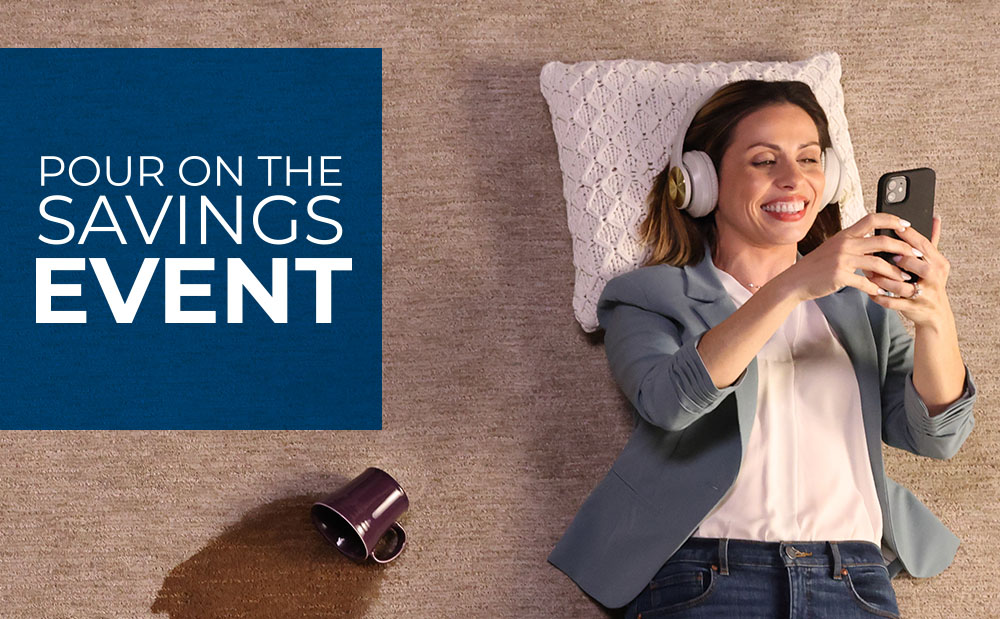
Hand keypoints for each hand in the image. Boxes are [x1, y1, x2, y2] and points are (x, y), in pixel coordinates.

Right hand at [781, 212, 916, 302]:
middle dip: (904, 249)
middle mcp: (845, 244)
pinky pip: (865, 282)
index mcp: (845, 235)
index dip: (892, 219)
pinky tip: (882, 291)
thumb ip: (853, 244)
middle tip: (916, 255)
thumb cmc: (816, 267)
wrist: (795, 281)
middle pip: (882, 241)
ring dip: (895, 273)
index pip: (872, 218)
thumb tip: (875, 244)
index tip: (907, 225)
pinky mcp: (840, 276)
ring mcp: (842, 260)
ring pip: (878, 263)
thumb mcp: (833, 249)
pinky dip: (876, 288)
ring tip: (904, 279)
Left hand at [864, 216, 950, 327]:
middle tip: (881, 253)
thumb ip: (931, 240)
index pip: (925, 246)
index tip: (894, 227)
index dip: (909, 236)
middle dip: (901, 260)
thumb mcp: (934, 262)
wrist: (935, 314)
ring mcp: (924, 295)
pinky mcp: (912, 308)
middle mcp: (935, 279)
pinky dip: (880, 297)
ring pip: (903, 287)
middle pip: (920, 267)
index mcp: (939, 263)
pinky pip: (893, 303)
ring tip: (869, 272)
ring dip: (884, 280)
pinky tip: (870, 290)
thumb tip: (934, 217)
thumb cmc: (930, 283)